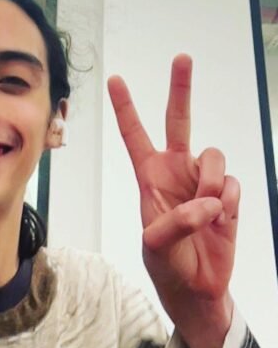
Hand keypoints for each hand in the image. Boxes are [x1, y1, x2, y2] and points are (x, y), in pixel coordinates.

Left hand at [107, 54, 239, 347]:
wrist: (198, 289)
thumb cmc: (168, 266)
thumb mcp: (155, 245)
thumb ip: (176, 221)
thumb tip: (208, 201)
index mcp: (150, 179)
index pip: (135, 137)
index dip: (126, 109)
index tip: (115, 81)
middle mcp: (176, 173)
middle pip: (178, 122)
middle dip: (180, 90)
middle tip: (181, 58)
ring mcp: (202, 183)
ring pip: (214, 156)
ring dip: (210, 183)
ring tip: (205, 212)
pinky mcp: (227, 197)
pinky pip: (232, 183)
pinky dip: (226, 201)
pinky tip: (219, 219)